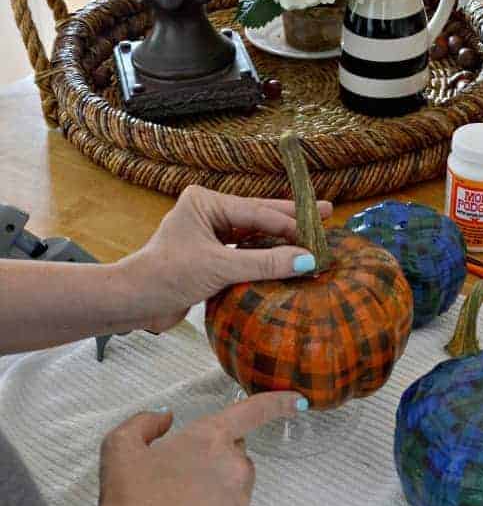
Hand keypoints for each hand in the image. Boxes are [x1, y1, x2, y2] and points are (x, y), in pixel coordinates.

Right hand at [96, 391, 303, 505]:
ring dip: (217, 478)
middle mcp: (233, 464)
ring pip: (235, 477)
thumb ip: (146, 422)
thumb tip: (165, 418)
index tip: (296, 399)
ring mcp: (238, 497)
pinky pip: (232, 503)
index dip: (277, 401)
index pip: (254, 411)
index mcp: (210, 437)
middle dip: (214, 451)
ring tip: (179, 496)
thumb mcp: (121, 445)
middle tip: (178, 469)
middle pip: (235, 448)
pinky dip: (216, 504)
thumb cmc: (128, 496)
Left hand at [121, 187, 332, 332]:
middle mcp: (208, 214)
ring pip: (253, 236)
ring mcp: (209, 237)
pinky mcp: (209, 259)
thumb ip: (264, 263)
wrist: (134, 303)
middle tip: (327, 214)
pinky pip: (245, 255)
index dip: (290, 223)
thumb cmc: (167, 276)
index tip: (319, 233)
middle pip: (259, 217)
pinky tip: (287, 259)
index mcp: (206, 202)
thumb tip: (306, 260)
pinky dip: (265, 258)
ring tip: (312, 237)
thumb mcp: (219, 267)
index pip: (257, 212)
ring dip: (280, 240)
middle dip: (292, 219)